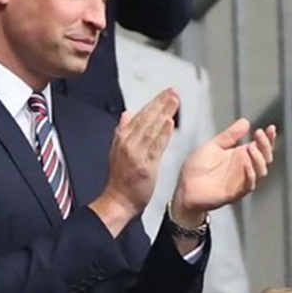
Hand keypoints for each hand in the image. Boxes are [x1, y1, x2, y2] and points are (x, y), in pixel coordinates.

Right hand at [90, 89, 178, 235]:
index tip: (165, 93)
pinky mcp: (144, 165)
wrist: (117, 200)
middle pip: (146, 118)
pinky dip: (162, 134)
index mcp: (123, 138)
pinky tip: (169, 123)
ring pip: (151, 129)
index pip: (140, 115)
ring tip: (174, 101)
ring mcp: (136, 154)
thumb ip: (123, 131)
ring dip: (163, 113)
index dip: (154, 102)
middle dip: (160, 103)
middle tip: (173, 91)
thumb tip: (127, 114)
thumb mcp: (118, 150)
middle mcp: (128, 143)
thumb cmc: (120, 179)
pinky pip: (155, 147)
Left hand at [173, 119, 276, 220]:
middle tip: (259, 134)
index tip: (271, 127)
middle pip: (265, 158)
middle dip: (266, 145)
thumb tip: (245, 121)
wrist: (185, 188)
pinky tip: (246, 164)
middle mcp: (245, 168)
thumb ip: (229, 136)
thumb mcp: (213, 146)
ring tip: (251, 147)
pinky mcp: (235, 193)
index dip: (269, 138)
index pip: (261, 147)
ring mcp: (241, 181)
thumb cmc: (198, 168)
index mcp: (241, 156)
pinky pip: (249, 185)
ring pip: (261, 171)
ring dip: (259, 159)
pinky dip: (250, 175)